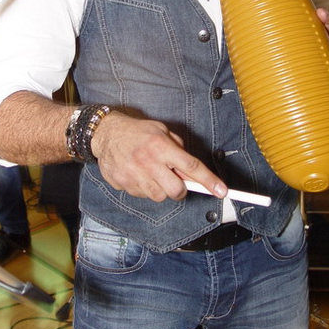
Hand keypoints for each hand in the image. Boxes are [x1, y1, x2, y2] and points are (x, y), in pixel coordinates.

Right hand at [91, 111, 227, 202]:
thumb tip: (192, 171)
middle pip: (176, 191)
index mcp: (161, 146)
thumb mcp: (162, 131)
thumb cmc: (138, 131)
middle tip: (176, 181)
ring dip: (161, 189)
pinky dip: (144, 189)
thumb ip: (178, 149)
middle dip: (181, 190)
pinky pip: (142, 196)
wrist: (106, 133)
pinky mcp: (123, 183)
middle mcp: (148, 162)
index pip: (191, 167)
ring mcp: (134, 174)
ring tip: (153, 174)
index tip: (222, 191)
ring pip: (159, 196)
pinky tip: (139, 175)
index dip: (209, 181)